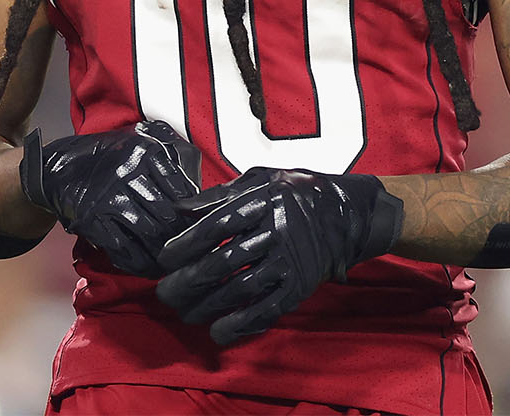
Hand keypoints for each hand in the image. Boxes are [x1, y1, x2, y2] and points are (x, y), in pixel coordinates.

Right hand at [21, 119, 201, 276]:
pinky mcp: (92, 220)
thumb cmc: (108, 157)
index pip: (182, 188)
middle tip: (192, 251)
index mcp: (146, 152)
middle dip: (182, 237)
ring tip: (173, 264)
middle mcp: (128, 173)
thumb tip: (197, 194)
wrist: (60, 165)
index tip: (202, 225)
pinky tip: (148, 268)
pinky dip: (139, 263)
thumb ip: (170, 161)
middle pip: (168, 215)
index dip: (195, 212)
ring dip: (164, 255)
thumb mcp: (140, 143)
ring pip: (149, 234)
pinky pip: (123, 248)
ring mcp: (109, 198)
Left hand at [155, 166, 402, 346]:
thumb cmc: (296, 192)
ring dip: (207, 307)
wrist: (346, 214)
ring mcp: (289, 261)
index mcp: (262, 200)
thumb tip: (178, 209)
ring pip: (239, 290)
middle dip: (187, 282)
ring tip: (185, 314)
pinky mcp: (299, 286)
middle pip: (221, 262)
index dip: (185, 244)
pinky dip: (241, 325)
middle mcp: (276, 230)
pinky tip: (218, 332)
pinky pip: (266, 310)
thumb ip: (220, 194)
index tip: (163, 258)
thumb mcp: (261, 178)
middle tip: (165, 294)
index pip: (215, 225)